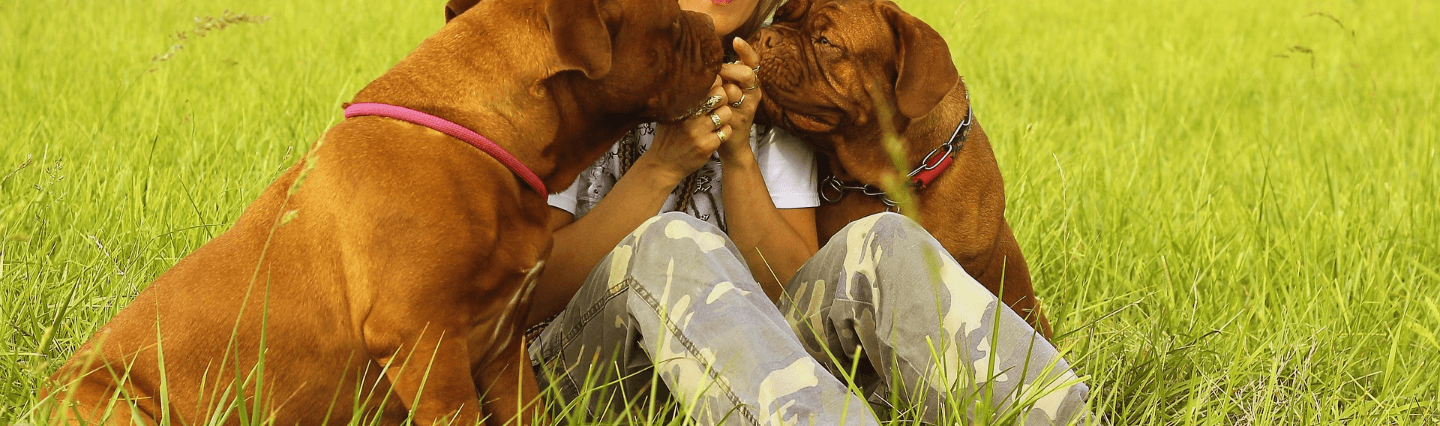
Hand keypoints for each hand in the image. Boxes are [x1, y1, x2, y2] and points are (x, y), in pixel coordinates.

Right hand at [641, 76, 733, 184]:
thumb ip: (683, 97)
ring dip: (724, 117)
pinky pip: (727, 131)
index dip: (715, 84)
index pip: (708, 83)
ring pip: (726, 113)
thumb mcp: (670, 113)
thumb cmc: (669, 135)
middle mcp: (690, 115)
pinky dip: (724, 132)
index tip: (713, 89)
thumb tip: (700, 76)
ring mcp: (699, 131)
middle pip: (721, 95)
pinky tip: (714, 135)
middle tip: (716, 107)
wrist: (663, 164)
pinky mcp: (707, 145)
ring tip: (715, 122)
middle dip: (722, 99)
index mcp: (681, 104)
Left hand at [717, 38, 762, 158]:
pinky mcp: (739, 121)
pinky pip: (725, 108)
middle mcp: (753, 94)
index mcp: (751, 83)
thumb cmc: (723, 111)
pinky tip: (706, 106)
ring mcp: (748, 108)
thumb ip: (723, 74)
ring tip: (708, 96)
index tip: (736, 40)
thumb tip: (707, 52)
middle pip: (745, 73)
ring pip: (732, 91)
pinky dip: (714, 105)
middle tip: (715, 74)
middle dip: (728, 71)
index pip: (753, 62)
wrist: (731, 145)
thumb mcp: (726, 90)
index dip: (746, 50)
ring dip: (717, 91)